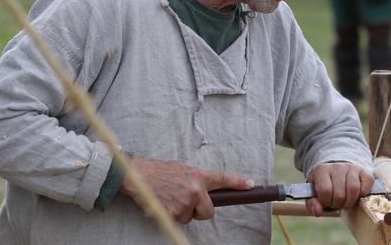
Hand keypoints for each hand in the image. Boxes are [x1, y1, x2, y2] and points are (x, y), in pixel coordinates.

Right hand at [119, 156, 253, 223]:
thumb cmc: (160, 171)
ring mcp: (185, 202)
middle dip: (200, 211)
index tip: (251, 185)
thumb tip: (203, 189)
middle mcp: (196, 189)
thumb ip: (196, 179)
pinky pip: (178, 220)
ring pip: (190, 217)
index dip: (238, 183)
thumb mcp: (183, 169)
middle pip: (208, 212)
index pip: (223, 180)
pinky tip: (164, 203)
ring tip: (170, 198)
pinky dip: (171, 215)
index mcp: (199, 176)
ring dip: (182, 212)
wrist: (138, 176)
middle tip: (188, 204)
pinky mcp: (174, 213)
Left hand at [305, 162, 373, 216]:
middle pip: (339, 194)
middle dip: (338, 204)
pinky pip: (367, 185)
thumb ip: (312, 204)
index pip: (325, 191)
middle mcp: (337, 166)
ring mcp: (351, 168)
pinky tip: (356, 194)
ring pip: (353, 190)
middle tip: (336, 203)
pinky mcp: (364, 171)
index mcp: (321, 170)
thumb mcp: (314, 194)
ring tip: (346, 201)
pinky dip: (363, 194)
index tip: (326, 202)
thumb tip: (317, 211)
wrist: (337, 171)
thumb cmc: (325, 186)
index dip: (326, 202)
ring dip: (350, 202)